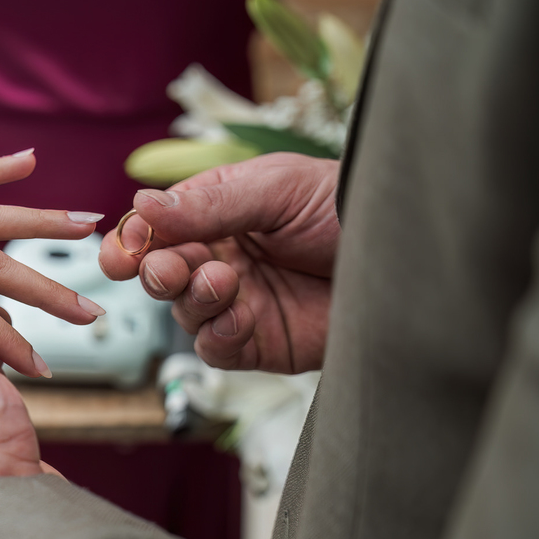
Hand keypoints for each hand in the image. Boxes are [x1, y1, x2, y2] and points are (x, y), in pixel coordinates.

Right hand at [98, 153, 339, 372]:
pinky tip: (241, 317)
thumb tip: (142, 204)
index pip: (155, 228)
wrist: (409, 256)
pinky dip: (217, 337)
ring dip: (194, 299)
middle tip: (168, 270)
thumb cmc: (347, 206)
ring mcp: (237, 302)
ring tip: (223, 282)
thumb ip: (209, 204)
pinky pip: (216, 349)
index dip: (134, 240)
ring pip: (184, 312)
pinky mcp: (258, 344)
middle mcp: (220, 257)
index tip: (129, 249)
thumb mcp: (277, 189)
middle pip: (161, 272)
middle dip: (157, 271)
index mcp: (216, 211)